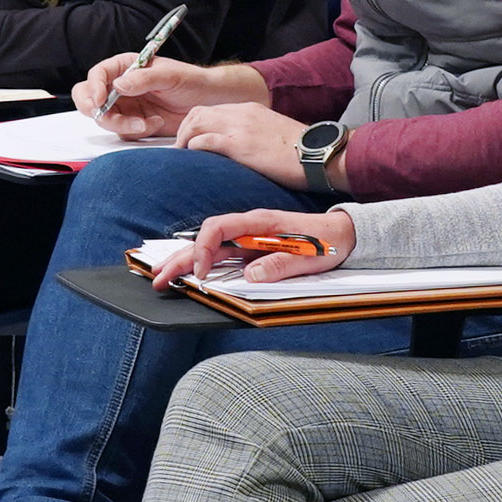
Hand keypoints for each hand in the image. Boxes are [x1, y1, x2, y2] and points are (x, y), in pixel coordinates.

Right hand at [78, 55, 266, 142]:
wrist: (209, 103)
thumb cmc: (192, 81)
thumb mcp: (170, 76)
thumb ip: (143, 79)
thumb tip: (118, 85)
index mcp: (126, 67)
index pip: (98, 74)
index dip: (94, 87)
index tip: (100, 101)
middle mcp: (121, 86)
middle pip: (90, 97)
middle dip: (93, 108)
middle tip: (104, 116)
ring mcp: (126, 106)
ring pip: (104, 119)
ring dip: (121, 124)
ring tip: (146, 123)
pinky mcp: (134, 124)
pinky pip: (122, 132)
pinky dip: (136, 131)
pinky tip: (154, 123)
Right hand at [159, 207, 357, 286]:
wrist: (342, 234)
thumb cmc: (326, 241)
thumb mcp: (309, 255)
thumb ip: (280, 263)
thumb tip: (250, 275)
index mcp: (258, 222)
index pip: (218, 228)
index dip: (204, 249)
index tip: (201, 274)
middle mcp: (248, 228)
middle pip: (205, 239)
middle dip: (179, 258)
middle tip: (159, 279)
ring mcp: (248, 239)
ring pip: (208, 248)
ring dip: (184, 262)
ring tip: (163, 278)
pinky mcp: (251, 249)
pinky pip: (220, 255)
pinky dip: (201, 263)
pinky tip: (188, 273)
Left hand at [174, 100, 311, 188]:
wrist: (319, 154)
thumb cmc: (301, 151)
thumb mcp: (273, 133)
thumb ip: (254, 134)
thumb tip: (241, 149)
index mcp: (250, 109)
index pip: (211, 109)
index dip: (195, 124)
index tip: (190, 140)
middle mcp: (242, 113)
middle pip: (197, 113)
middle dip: (183, 131)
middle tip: (180, 149)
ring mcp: (240, 127)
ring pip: (196, 123)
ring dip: (183, 140)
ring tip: (182, 156)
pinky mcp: (240, 145)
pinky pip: (205, 141)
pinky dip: (193, 149)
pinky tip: (193, 159)